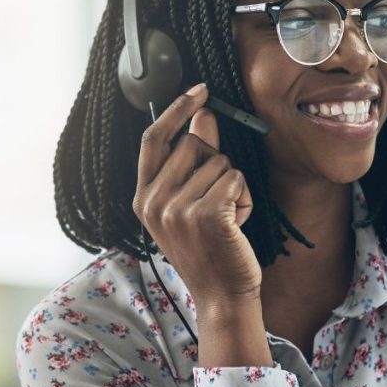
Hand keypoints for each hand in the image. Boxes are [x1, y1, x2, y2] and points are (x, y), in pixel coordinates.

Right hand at [133, 83, 260, 312]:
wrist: (221, 296)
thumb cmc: (209, 249)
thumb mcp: (190, 204)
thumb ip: (192, 160)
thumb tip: (203, 116)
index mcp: (142, 198)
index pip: (152, 139)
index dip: (175, 110)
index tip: (199, 91)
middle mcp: (153, 201)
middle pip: (193, 144)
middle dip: (216, 163)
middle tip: (217, 201)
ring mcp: (177, 209)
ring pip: (220, 162)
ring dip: (234, 186)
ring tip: (226, 219)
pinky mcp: (206, 215)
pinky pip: (235, 178)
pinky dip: (244, 197)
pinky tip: (237, 224)